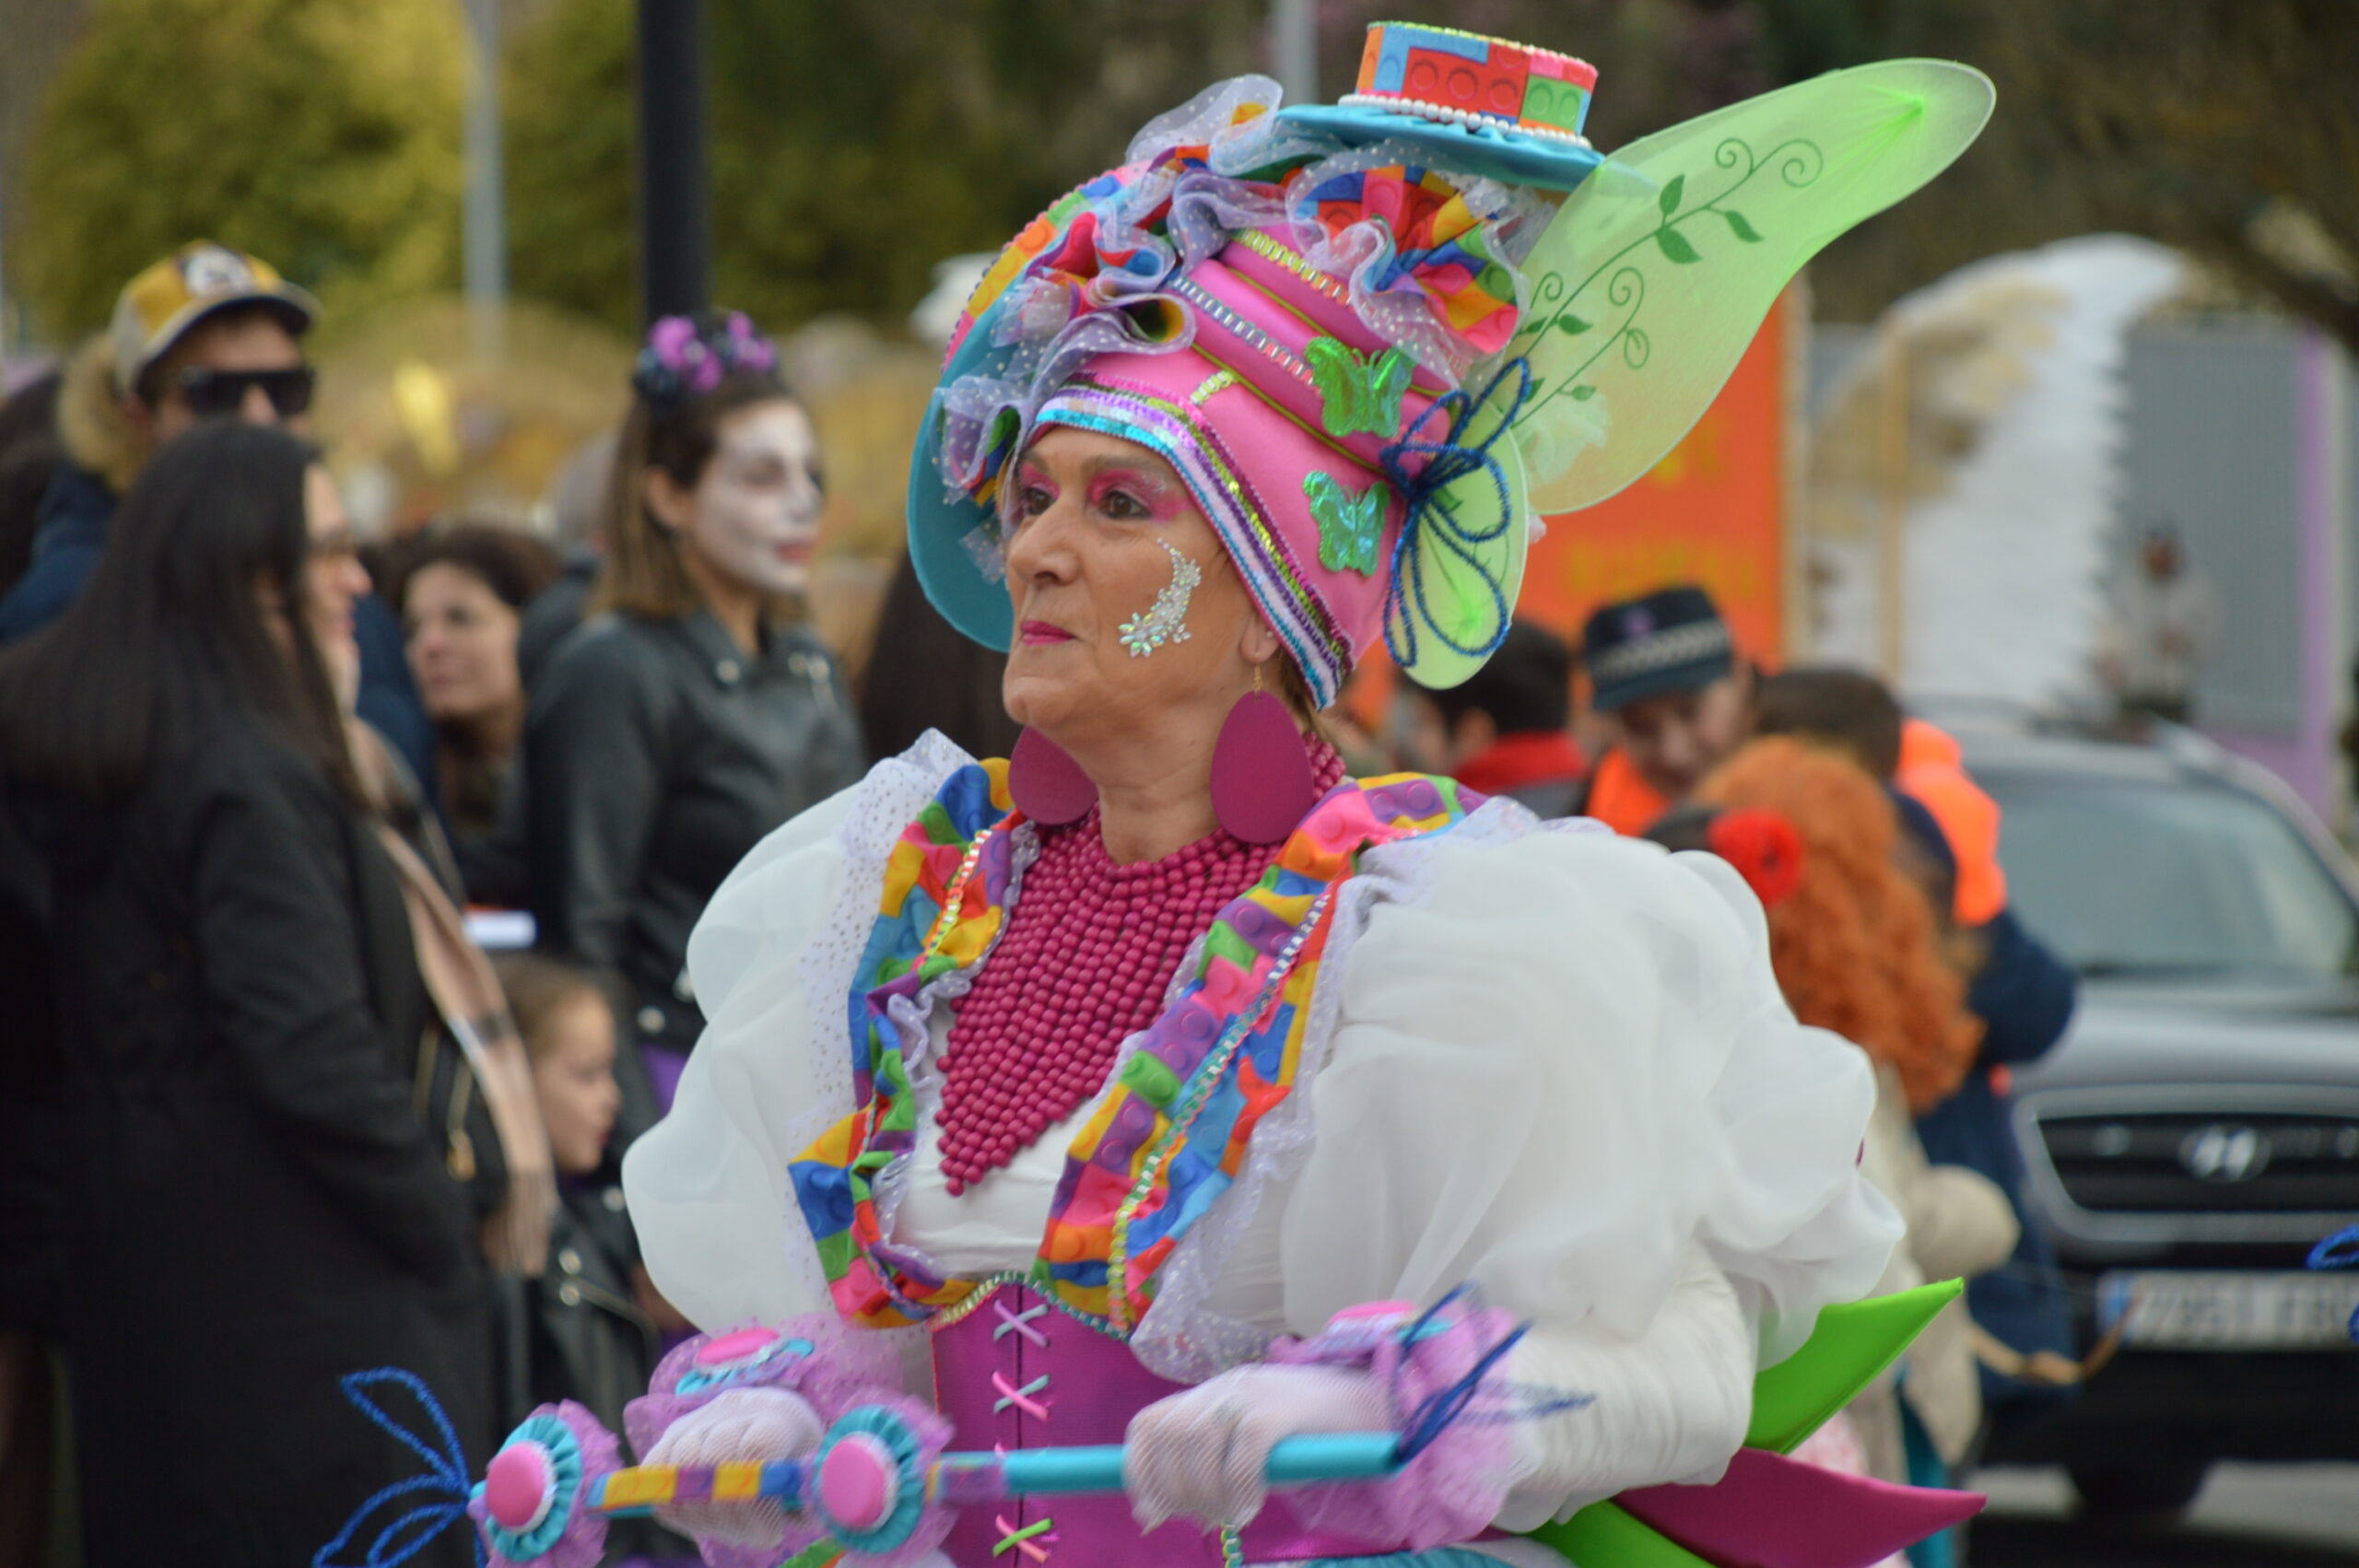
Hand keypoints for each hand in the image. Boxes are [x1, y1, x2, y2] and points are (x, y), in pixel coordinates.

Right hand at [641, 1387, 822, 1546]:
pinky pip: (655, 1471)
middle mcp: (734, 1411)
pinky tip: (698, 1517)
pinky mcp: (673, 1432)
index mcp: (777, 1416)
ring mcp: (699, 1420)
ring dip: (701, 1515)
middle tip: (749, 1534)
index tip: (771, 1532)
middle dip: (729, 1516)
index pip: (756, 1450)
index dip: (758, 1501)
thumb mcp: (814, 1473)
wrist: (772, 1414)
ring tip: (726, 1528)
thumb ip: (806, 1497)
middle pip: (714, 1462)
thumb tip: (787, 1517)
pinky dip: (671, 1504)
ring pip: (681, 1469)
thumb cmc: (796, 1453)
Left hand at [1124, 1363, 1388, 1531]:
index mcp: (1210, 1394)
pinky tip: (1249, 1509)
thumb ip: (1205, 1471)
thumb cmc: (1309, 1437)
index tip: (1149, 1512)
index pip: (1149, 1424)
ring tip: (1229, 1518)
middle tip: (1200, 1520)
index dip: (1139, 1470)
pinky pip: (1243, 1452)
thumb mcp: (1247, 1450)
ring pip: (1200, 1444)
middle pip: (1169, 1436)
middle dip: (1174, 1489)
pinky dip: (1239, 1488)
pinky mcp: (1282, 1409)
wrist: (1374, 1404)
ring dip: (1206, 1494)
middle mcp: (1224, 1387)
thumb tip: (1156, 1513)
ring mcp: (1253, 1393)